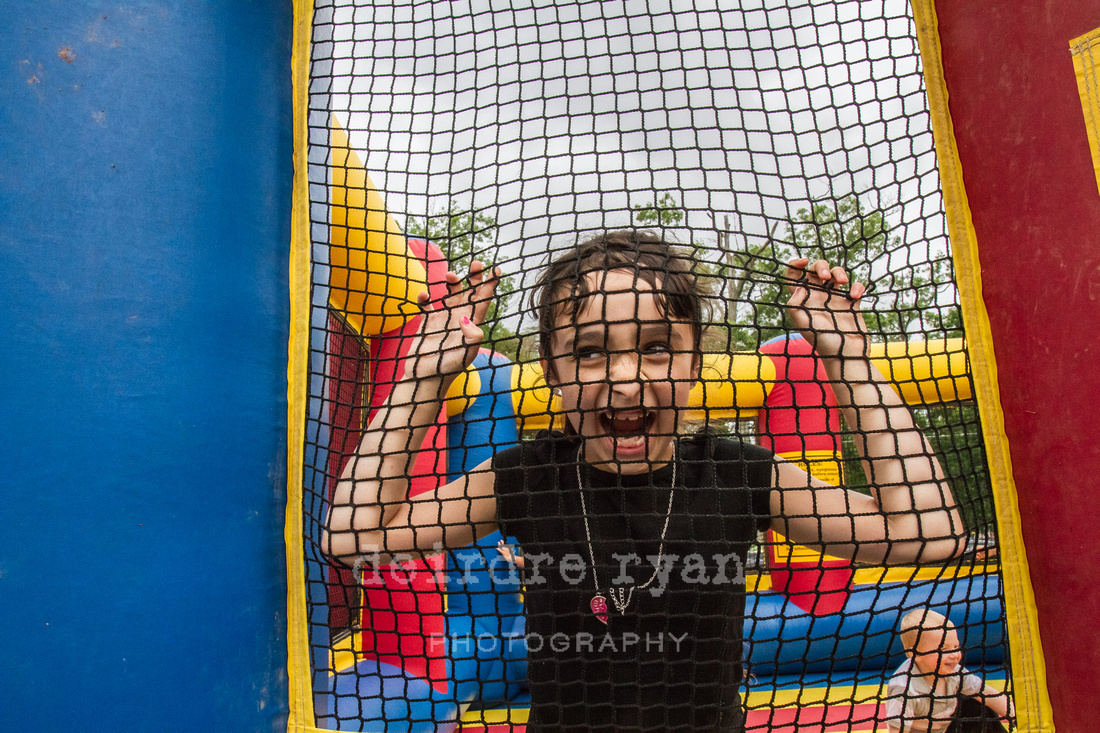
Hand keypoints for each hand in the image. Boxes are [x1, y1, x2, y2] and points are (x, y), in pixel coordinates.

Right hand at [407, 260, 500, 380]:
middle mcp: (460, 319)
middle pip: (470, 293)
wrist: (425, 380)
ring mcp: (444, 320)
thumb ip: (471, 337)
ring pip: (450, 294)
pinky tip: (424, 296)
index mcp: (472, 325)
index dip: (491, 285)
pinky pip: (428, 304)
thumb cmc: (447, 370)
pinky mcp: (428, 323)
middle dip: (474, 277)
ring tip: (450, 274)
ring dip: (451, 282)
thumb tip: (466, 317)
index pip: (484, 301)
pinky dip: (426, 297)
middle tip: (476, 263)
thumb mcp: (464, 355)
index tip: (497, 269)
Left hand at [784, 258, 867, 357]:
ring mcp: (835, 300)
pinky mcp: (851, 304)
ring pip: (836, 274)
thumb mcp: (803, 323)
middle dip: (821, 266)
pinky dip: (856, 286)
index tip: (805, 262)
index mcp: (803, 301)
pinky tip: (855, 295)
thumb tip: (799, 286)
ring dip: (839, 272)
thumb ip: (796, 304)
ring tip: (843, 282)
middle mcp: (817, 298)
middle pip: (816, 270)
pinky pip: (854, 286)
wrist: (846, 356)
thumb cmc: (823, 342)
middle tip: (825, 277)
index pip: (793, 277)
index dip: (795, 265)